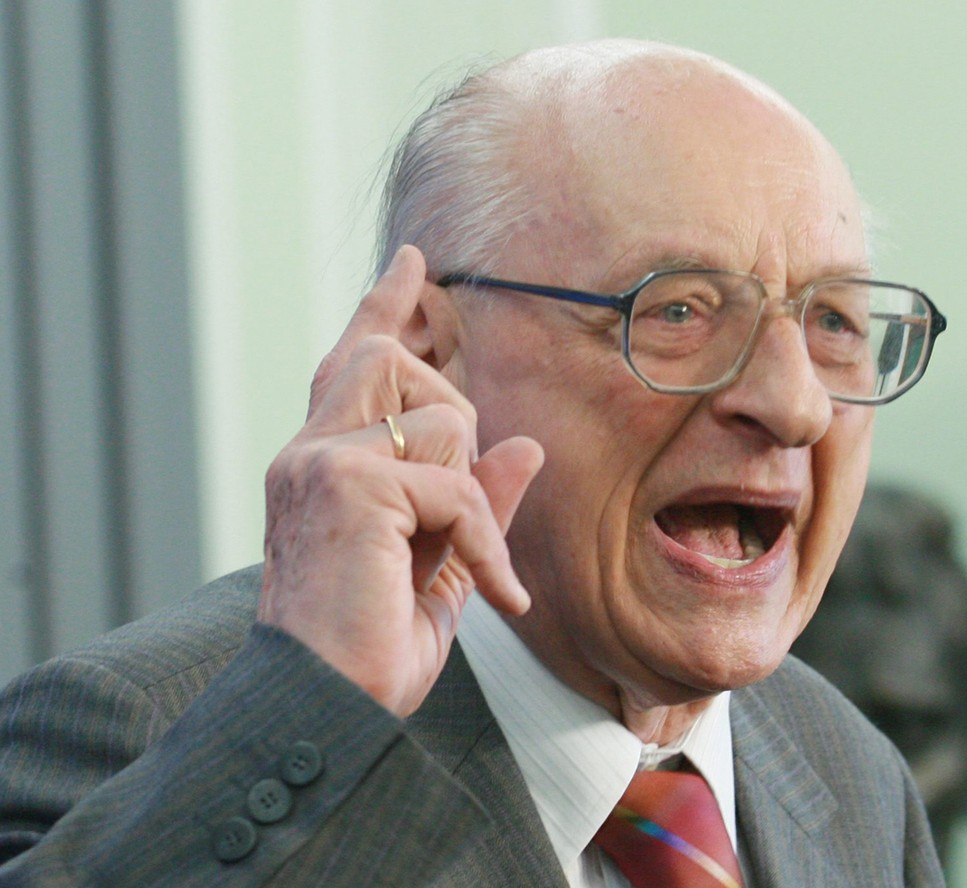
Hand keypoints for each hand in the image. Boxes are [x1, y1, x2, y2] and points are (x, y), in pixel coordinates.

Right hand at [257, 245, 542, 715]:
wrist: (323, 710)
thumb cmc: (369, 651)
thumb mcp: (440, 569)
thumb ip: (477, 502)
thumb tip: (526, 447)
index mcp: (321, 466)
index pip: (355, 363)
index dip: (386, 308)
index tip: (414, 263)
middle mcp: (310, 450)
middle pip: (403, 360)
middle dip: (455, 418)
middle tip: (449, 511)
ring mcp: (323, 461)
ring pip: (445, 420)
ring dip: (472, 500)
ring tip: (457, 568)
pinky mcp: (349, 483)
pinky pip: (459, 484)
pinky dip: (485, 543)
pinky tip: (491, 594)